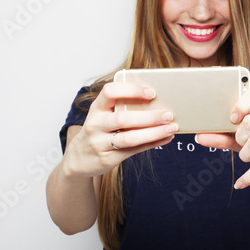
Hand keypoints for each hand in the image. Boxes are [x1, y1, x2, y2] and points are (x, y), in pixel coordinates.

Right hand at [63, 81, 177, 177]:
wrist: (78, 159)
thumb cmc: (98, 131)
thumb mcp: (103, 115)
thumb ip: (123, 108)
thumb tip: (157, 102)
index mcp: (97, 107)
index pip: (110, 92)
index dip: (131, 90)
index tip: (151, 93)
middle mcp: (95, 124)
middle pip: (123, 118)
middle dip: (149, 117)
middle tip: (168, 114)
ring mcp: (100, 143)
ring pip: (130, 138)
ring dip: (154, 132)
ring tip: (171, 128)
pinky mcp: (108, 159)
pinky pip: (134, 150)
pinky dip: (152, 143)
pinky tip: (165, 138)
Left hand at [196, 83, 249, 188]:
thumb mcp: (241, 138)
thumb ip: (222, 135)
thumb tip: (200, 137)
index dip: (243, 103)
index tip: (233, 117)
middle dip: (239, 136)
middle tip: (241, 141)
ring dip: (244, 154)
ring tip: (247, 155)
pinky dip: (248, 176)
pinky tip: (240, 183)